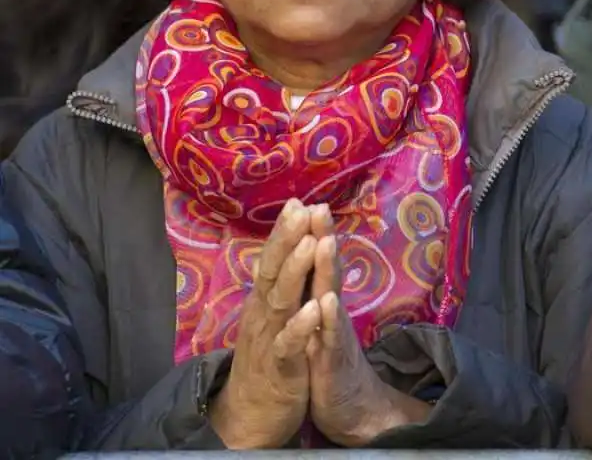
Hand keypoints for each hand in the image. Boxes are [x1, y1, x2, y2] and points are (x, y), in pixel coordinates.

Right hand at [209, 199, 320, 448]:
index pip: (272, 258)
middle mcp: (263, 313)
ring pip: (281, 300)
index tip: (297, 201)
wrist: (249, 417)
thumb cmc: (267, 359)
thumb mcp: (273, 317)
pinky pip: (289, 344)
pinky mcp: (279, 368)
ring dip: (296, 271)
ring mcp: (269, 338)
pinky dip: (300, 326)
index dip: (284, 232)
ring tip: (311, 244)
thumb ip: (281, 285)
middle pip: (273, 269)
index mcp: (265, 300)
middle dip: (287, 239)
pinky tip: (314, 308)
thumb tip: (290, 250)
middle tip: (300, 209)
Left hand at [307, 212, 432, 445]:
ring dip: (327, 269)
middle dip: (322, 237)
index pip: (312, 260)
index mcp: (319, 298)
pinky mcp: (333, 360)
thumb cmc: (327, 356)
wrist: (350, 407)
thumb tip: (302, 254)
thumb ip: (312, 286)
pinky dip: (328, 318)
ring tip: (324, 242)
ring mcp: (333, 332)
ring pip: (330, 295)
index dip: (307, 232)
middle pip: (326, 268)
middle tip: (319, 206)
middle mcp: (329, 308)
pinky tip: (326, 301)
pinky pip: (330, 337)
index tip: (299, 200)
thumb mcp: (315, 318)